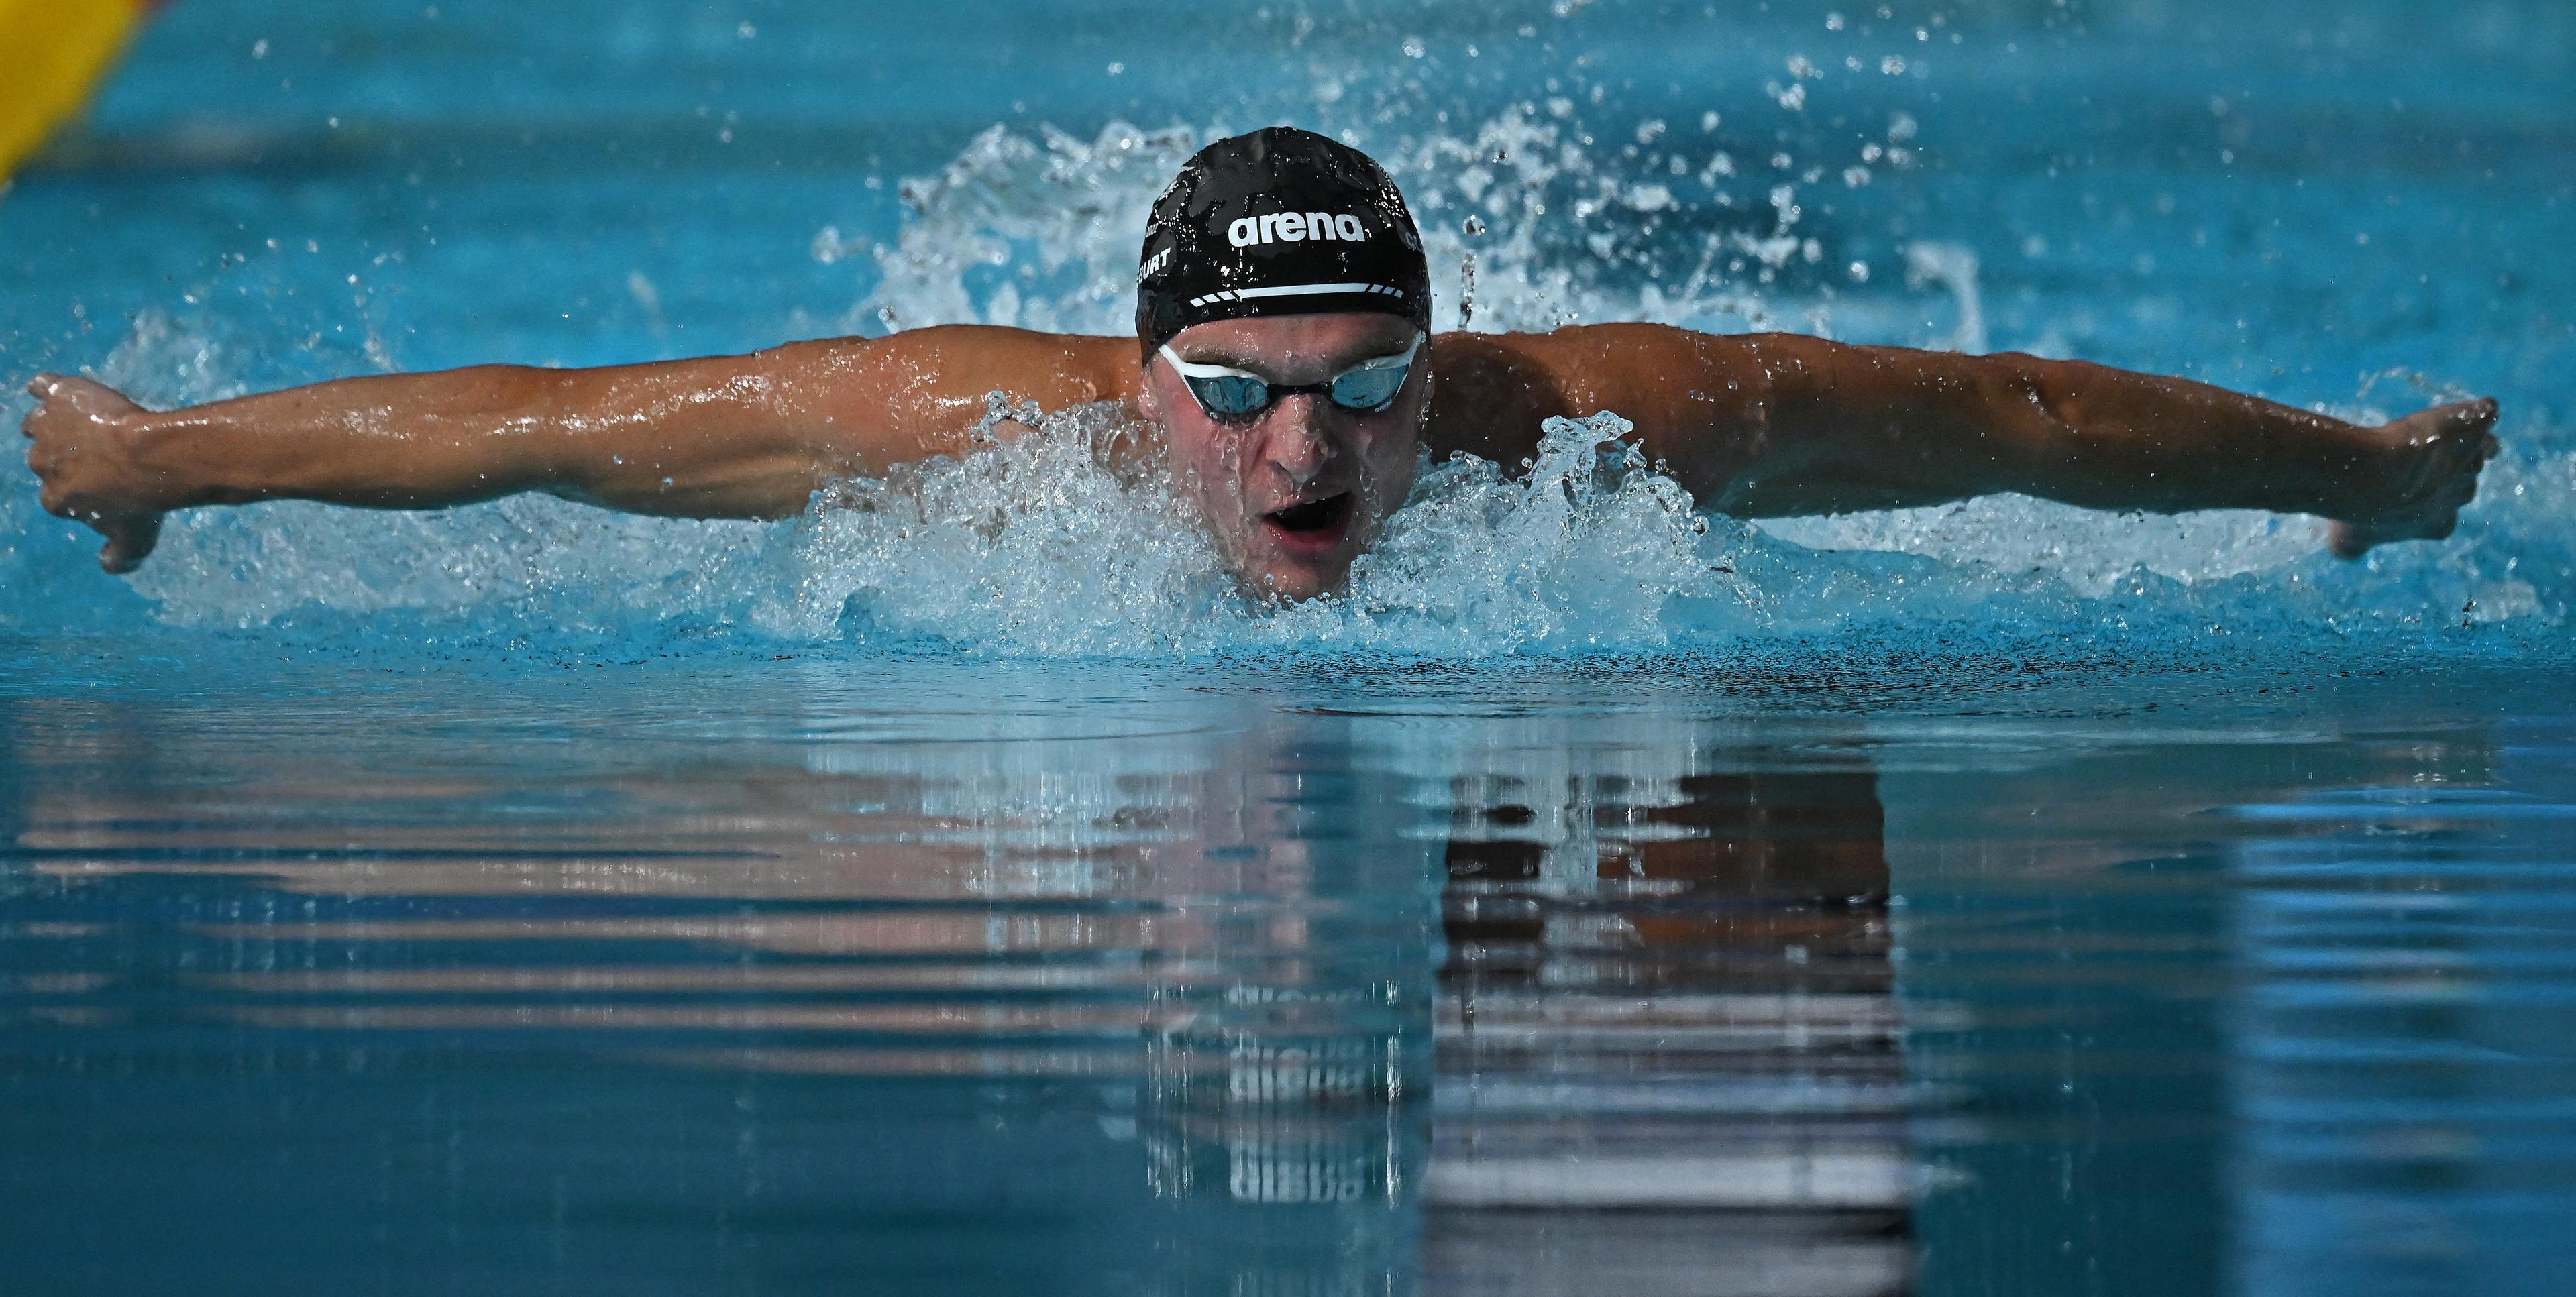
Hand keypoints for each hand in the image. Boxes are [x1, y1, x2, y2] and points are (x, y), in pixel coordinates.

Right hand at [21, 373, 172, 573]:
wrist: (153, 456)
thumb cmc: (144, 500)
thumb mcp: (136, 540)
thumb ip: (120, 559)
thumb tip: (108, 565)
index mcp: (53, 498)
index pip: (57, 495)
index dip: (80, 488)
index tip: (103, 483)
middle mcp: (40, 462)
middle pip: (44, 456)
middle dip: (66, 456)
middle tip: (100, 453)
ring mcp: (47, 426)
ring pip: (38, 423)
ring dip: (54, 424)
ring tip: (82, 424)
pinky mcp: (59, 395)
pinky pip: (42, 386)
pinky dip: (46, 387)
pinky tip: (58, 389)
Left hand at [2326, 397, 2499, 558]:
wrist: (2370, 473)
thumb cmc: (2358, 507)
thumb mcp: (2348, 537)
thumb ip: (2352, 545)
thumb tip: (2344, 554)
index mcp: (2438, 524)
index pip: (2443, 519)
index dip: (2428, 506)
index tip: (2408, 493)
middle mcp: (2461, 494)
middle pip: (2462, 481)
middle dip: (2443, 471)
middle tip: (2417, 460)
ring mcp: (2470, 459)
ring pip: (2475, 451)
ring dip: (2460, 442)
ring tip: (2438, 435)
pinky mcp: (2472, 426)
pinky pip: (2484, 416)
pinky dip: (2481, 412)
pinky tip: (2469, 409)